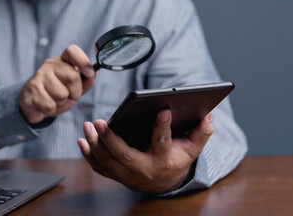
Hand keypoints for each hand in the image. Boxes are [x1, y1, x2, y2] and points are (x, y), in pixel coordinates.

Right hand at [19, 45, 94, 123]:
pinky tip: (45, 105)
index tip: (90, 73)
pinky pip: (50, 105)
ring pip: (62, 95)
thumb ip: (85, 83)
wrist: (32, 104)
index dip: (83, 61)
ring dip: (62, 103)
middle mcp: (50, 65)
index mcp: (62, 61)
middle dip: (75, 93)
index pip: (72, 51)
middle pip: (73, 78)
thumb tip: (92, 76)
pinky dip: (51, 110)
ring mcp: (39, 75)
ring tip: (54, 100)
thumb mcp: (73, 88)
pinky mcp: (31, 89)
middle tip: (67, 96)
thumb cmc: (56, 93)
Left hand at [78, 109, 213, 193]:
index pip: (162, 142)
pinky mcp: (116, 175)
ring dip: (95, 144)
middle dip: (111, 140)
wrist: (163, 183)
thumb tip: (209, 114)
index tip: (163, 109)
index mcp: (164, 160)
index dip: (163, 127)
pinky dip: (88, 155)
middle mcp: (144, 169)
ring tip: (89, 125)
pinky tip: (83, 140)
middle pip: (124, 156)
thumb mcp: (193, 148)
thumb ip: (202, 132)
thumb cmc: (177, 159)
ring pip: (107, 161)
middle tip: (101, 122)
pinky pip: (99, 167)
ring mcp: (127, 174)